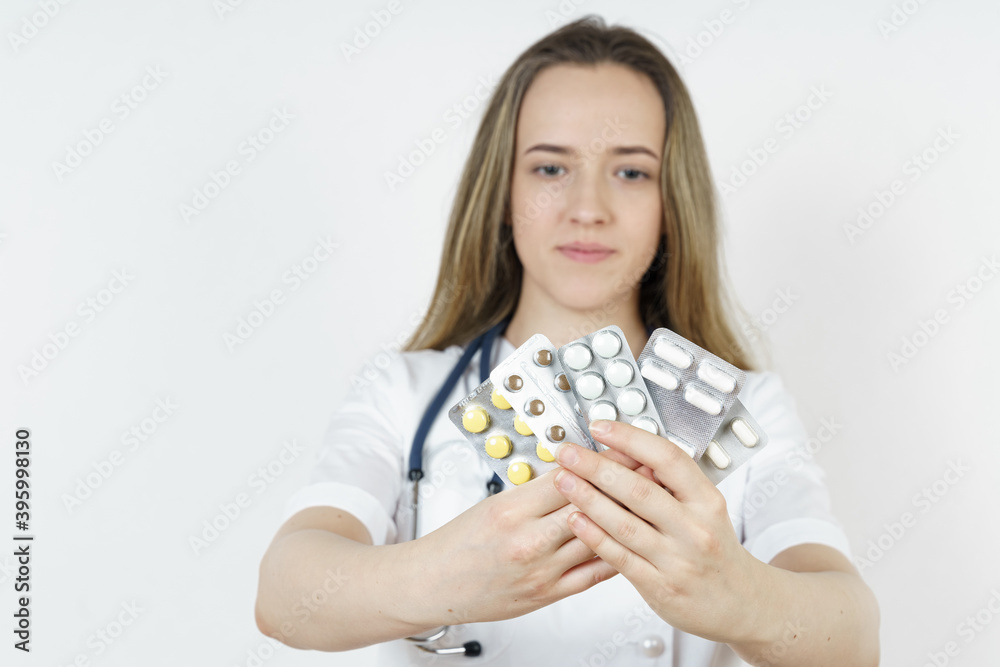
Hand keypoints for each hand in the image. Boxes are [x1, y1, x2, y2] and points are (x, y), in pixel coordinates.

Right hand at [409, 446, 647, 626]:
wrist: (435, 584)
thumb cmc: (458, 544)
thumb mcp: (492, 504)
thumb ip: (535, 491)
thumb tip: (574, 471)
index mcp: (511, 510)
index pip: (566, 478)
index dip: (600, 462)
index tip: (622, 448)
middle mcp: (527, 541)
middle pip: (587, 506)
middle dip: (622, 484)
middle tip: (649, 467)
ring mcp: (540, 571)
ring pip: (596, 539)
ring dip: (625, 518)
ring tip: (649, 502)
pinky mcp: (547, 594)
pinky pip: (591, 574)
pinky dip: (614, 556)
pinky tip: (630, 541)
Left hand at [551, 419, 760, 643]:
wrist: (741, 604)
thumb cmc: (715, 549)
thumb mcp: (707, 509)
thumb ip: (672, 484)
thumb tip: (628, 448)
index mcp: (707, 501)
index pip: (667, 459)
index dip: (631, 439)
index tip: (600, 427)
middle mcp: (694, 529)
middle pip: (639, 489)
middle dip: (596, 467)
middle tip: (568, 452)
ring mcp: (677, 560)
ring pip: (624, 524)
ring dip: (587, 498)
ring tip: (563, 479)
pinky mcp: (659, 587)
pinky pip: (620, 557)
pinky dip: (594, 536)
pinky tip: (574, 518)